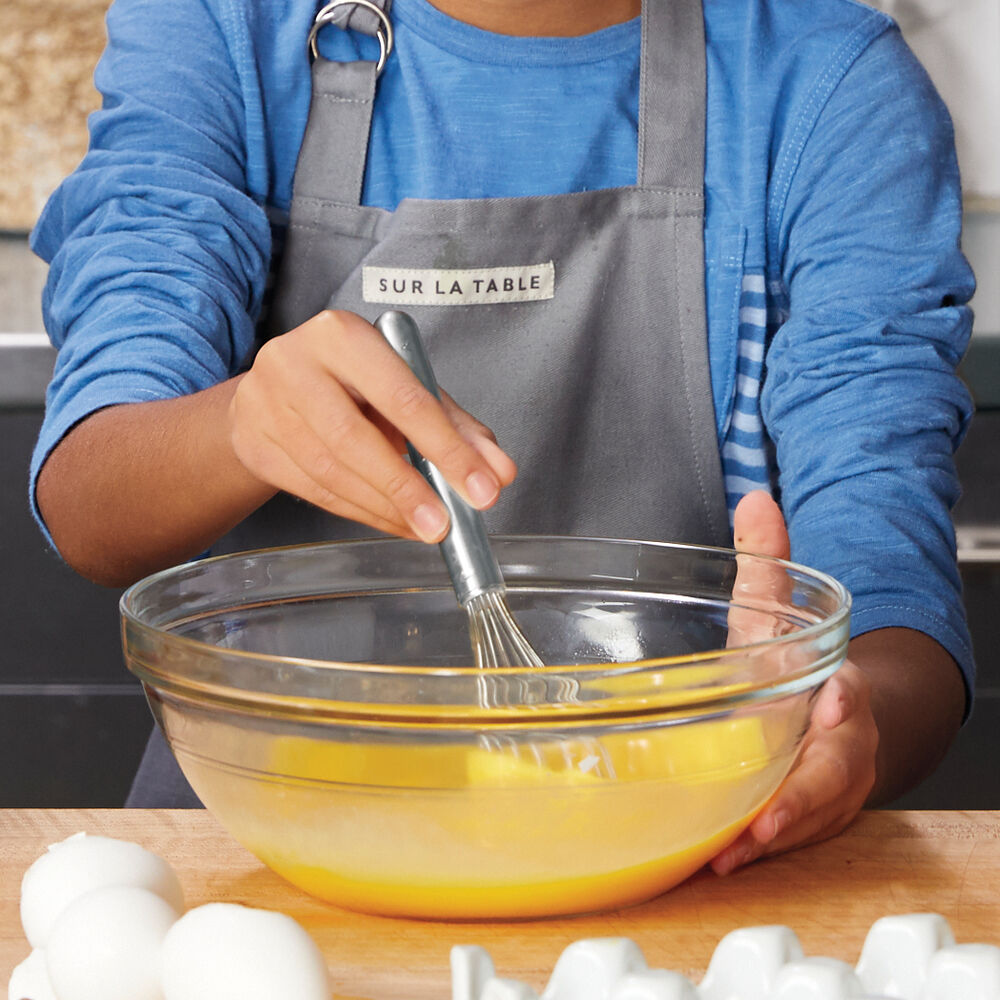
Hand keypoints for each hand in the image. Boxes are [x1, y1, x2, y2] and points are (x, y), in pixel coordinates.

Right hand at [228, 310, 516, 541]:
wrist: (274, 390)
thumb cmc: (350, 383)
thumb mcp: (406, 387)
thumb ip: (457, 428)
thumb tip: (498, 472)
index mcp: (342, 336)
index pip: (402, 395)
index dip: (445, 447)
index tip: (479, 486)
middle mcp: (296, 363)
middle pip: (355, 438)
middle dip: (407, 488)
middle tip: (443, 522)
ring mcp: (266, 405)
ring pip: (331, 471)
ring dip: (385, 508)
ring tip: (424, 526)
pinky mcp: (255, 444)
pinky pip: (315, 491)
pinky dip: (361, 513)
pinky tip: (393, 521)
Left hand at [709, 491, 877, 874]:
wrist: (827, 713)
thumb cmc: (794, 663)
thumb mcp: (776, 614)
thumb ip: (767, 564)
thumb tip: (755, 499)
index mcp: (839, 693)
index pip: (852, 699)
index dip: (846, 702)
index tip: (838, 695)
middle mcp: (839, 746)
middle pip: (833, 773)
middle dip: (805, 795)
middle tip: (768, 816)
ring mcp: (824, 788)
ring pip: (807, 817)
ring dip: (772, 836)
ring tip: (732, 851)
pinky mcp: (802, 817)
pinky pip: (785, 837)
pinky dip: (755, 850)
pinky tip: (718, 860)